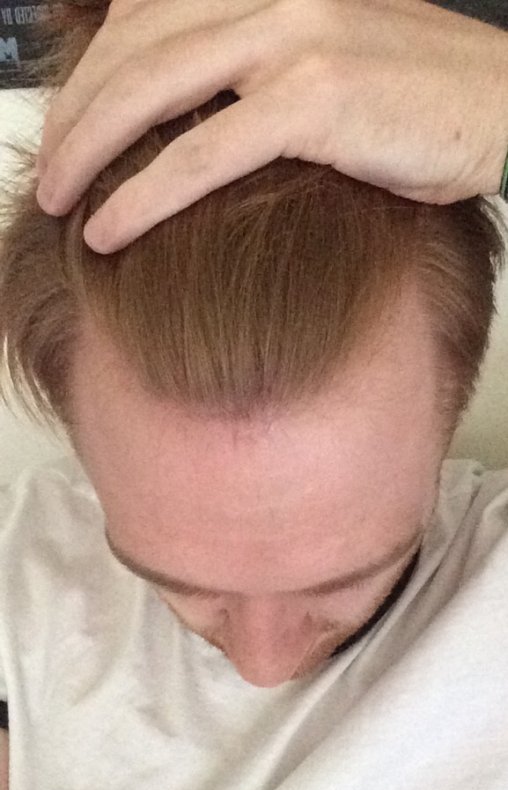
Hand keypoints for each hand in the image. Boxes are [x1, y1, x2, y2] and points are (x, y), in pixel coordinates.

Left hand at [35, 0, 507, 253]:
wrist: (503, 104)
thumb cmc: (419, 96)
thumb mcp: (326, 56)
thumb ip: (253, 67)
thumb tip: (187, 116)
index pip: (145, 16)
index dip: (91, 74)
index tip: (68, 130)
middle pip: (134, 49)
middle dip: (76, 115)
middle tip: (50, 172)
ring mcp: (293, 39)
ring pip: (153, 92)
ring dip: (91, 152)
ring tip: (60, 201)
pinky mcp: (315, 99)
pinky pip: (204, 152)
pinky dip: (144, 194)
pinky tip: (108, 228)